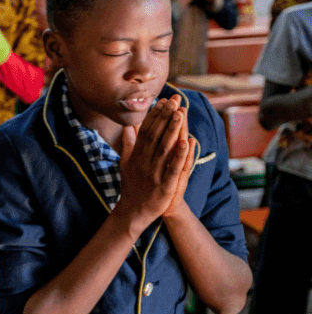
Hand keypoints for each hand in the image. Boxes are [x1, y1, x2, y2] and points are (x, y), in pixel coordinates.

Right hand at [116, 96, 191, 227]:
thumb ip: (128, 144)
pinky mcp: (163, 186)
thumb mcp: (125, 163)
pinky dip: (180, 156)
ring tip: (180, 113)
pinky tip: (187, 142)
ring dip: (172, 130)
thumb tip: (128, 127)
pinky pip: (172, 169)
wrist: (132, 213)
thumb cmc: (131, 187)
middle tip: (174, 100)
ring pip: (164, 149)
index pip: (146, 131)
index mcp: (136, 156)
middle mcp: (144, 162)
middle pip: (156, 136)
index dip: (155, 116)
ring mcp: (153, 174)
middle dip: (165, 117)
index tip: (162, 101)